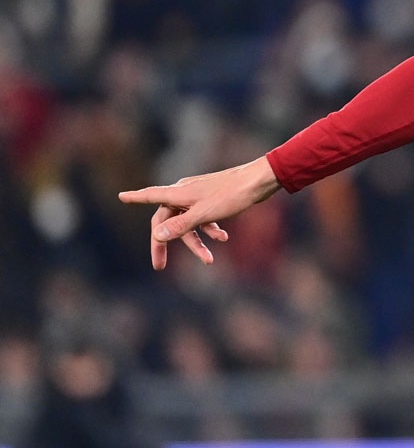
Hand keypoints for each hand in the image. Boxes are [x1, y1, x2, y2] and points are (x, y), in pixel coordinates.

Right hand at [118, 157, 281, 269]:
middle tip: (159, 266)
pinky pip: (204, 218)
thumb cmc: (231, 195)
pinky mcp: (213, 199)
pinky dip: (210, 230)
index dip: (135, 197)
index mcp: (178, 193)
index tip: (121, 195)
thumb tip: (156, 235)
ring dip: (196, 242)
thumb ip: (180, 225)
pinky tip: (223, 238)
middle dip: (165, 244)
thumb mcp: (204, 214)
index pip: (150, 196)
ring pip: (188, 223)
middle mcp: (184, 192)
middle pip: (167, 220)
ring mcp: (199, 196)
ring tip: (209, 260)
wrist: (260, 181)